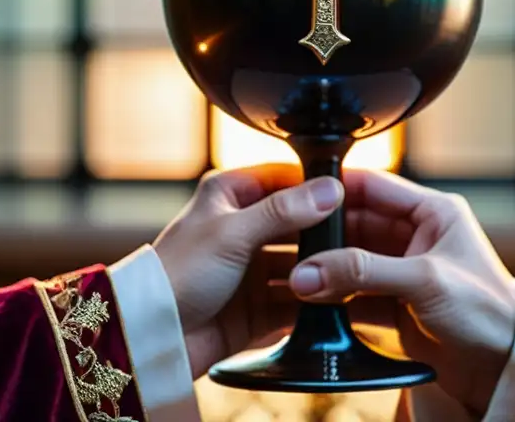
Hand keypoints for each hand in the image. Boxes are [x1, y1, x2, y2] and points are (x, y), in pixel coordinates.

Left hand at [153, 164, 342, 377]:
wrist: (152, 336)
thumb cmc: (176, 274)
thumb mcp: (232, 232)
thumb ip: (283, 211)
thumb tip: (329, 189)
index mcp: (231, 194)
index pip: (286, 179)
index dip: (317, 186)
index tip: (353, 194)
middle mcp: (244, 227)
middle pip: (299, 223)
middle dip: (326, 233)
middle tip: (362, 238)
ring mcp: (252, 268)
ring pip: (302, 263)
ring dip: (322, 269)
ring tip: (352, 274)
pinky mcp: (258, 306)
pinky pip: (297, 300)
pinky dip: (314, 301)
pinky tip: (336, 302)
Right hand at [288, 169, 514, 416]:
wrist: (506, 368)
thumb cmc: (488, 312)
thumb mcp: (425, 281)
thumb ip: (364, 272)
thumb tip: (309, 271)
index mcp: (432, 211)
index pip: (373, 186)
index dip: (334, 188)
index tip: (299, 195)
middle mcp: (415, 235)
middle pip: (355, 223)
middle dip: (323, 236)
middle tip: (289, 246)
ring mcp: (402, 269)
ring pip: (350, 259)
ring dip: (325, 268)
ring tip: (294, 276)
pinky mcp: (394, 303)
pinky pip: (353, 292)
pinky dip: (332, 297)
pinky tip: (310, 301)